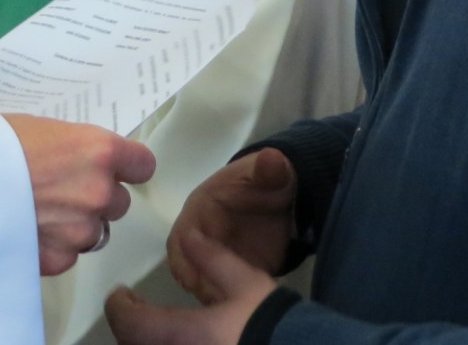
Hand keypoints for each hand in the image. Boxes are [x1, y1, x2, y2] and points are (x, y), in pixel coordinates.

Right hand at [4, 113, 155, 275]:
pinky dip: (53, 245)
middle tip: (61, 186)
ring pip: (93, 231)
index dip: (128, 166)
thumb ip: (70, 143)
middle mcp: (97, 192)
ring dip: (76, 224)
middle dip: (96, 196)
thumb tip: (79, 151)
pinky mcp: (57, 259)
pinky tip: (26, 227)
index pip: (143, 164)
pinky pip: (67, 254)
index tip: (116, 166)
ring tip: (39, 208)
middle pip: (119, 201)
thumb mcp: (37, 126)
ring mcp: (79, 230)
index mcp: (97, 151)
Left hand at [105, 228, 277, 344]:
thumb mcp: (244, 282)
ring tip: (153, 323)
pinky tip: (177, 337)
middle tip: (134, 307)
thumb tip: (189, 235)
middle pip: (133, 343)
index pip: (130, 323)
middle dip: (129, 325)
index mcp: (181, 334)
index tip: (121, 293)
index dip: (119, 306)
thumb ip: (212, 258)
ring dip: (144, 338)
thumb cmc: (268, 320)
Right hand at [167, 149, 297, 297]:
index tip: (195, 275)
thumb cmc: (269, 183)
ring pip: (195, 276)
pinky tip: (231, 308)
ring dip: (204, 292)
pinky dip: (218, 299)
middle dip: (194, 280)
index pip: (184, 233)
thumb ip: (269, 169)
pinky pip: (212, 286)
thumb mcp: (272, 174)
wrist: (284, 199)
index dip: (187, 254)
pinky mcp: (223, 267)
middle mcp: (199, 230)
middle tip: (211, 297)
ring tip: (221, 306)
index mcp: (202, 206)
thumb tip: (272, 159)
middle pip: (183, 260)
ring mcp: (210, 251)